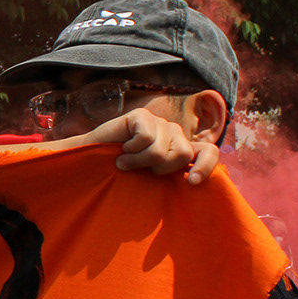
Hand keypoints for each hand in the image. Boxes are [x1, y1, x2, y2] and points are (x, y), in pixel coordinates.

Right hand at [82, 107, 220, 182]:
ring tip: (125, 161)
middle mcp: (174, 134)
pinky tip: (121, 149)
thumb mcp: (152, 180)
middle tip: (142, 170)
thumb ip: (173, 176)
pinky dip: (130, 150)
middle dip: (161, 168)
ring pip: (161, 150)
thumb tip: (194, 181)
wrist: (90, 162)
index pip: (207, 151)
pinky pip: (145, 138)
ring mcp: (158, 123)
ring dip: (139, 161)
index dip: (206, 165)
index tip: (193, 182)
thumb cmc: (121, 174)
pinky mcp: (142, 116)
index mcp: (180, 149)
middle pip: (183, 154)